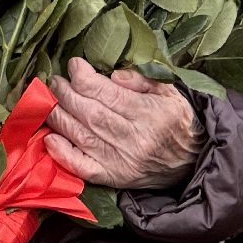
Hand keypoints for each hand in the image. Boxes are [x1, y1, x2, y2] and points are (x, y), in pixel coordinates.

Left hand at [45, 58, 204, 189]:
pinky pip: (82, 167)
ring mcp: (122, 161)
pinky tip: (50, 137)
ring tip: (49, 100)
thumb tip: (113, 76)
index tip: (73, 65)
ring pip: (82, 136)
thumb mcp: (170, 92)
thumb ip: (142, 80)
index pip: (109, 94)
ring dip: (59, 116)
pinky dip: (63, 153)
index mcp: (151, 114)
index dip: (84, 77)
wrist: (193, 162)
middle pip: (90, 113)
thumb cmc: (178, 121)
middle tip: (56, 80)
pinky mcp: (114, 178)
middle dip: (67, 93)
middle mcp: (135, 139)